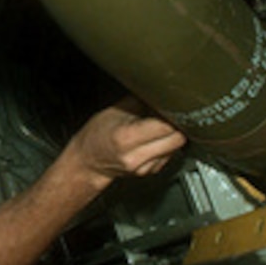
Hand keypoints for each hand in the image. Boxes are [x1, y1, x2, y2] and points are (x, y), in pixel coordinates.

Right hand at [69, 97, 186, 184]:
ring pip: (176, 147)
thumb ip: (141, 101)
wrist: (88, 161)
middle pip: (177, 139)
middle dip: (176, 125)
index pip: (166, 126)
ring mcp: (144, 168)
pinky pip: (170, 155)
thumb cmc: (97, 134)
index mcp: (126, 137)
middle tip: (167, 115)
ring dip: (171, 135)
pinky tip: (152, 139)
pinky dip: (165, 145)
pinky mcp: (151, 172)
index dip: (173, 114)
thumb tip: (163, 92)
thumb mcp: (115, 110)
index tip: (171, 106)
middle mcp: (136, 156)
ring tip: (155, 127)